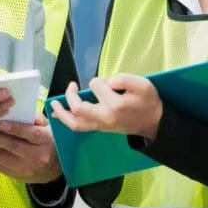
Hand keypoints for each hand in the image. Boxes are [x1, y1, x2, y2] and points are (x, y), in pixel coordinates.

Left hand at [0, 113, 61, 183]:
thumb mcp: (49, 128)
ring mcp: (23, 168)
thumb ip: (36, 119)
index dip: (16, 129)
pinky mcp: (13, 175)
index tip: (1, 122)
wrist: (54, 170)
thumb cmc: (48, 142)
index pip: (31, 134)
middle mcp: (34, 156)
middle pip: (11, 147)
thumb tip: (22, 111)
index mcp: (45, 142)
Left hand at [48, 75, 162, 139]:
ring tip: (53, 104)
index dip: (100, 80)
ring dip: (62, 113)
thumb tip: (107, 81)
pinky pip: (80, 126)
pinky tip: (60, 113)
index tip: (109, 82)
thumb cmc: (148, 102)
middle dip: (70, 96)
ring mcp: (102, 125)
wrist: (154, 123)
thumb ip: (124, 78)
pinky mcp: (101, 128)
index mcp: (115, 106)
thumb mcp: (143, 84)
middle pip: (78, 109)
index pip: (96, 86)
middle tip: (71, 86)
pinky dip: (68, 119)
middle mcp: (105, 118)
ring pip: (76, 123)